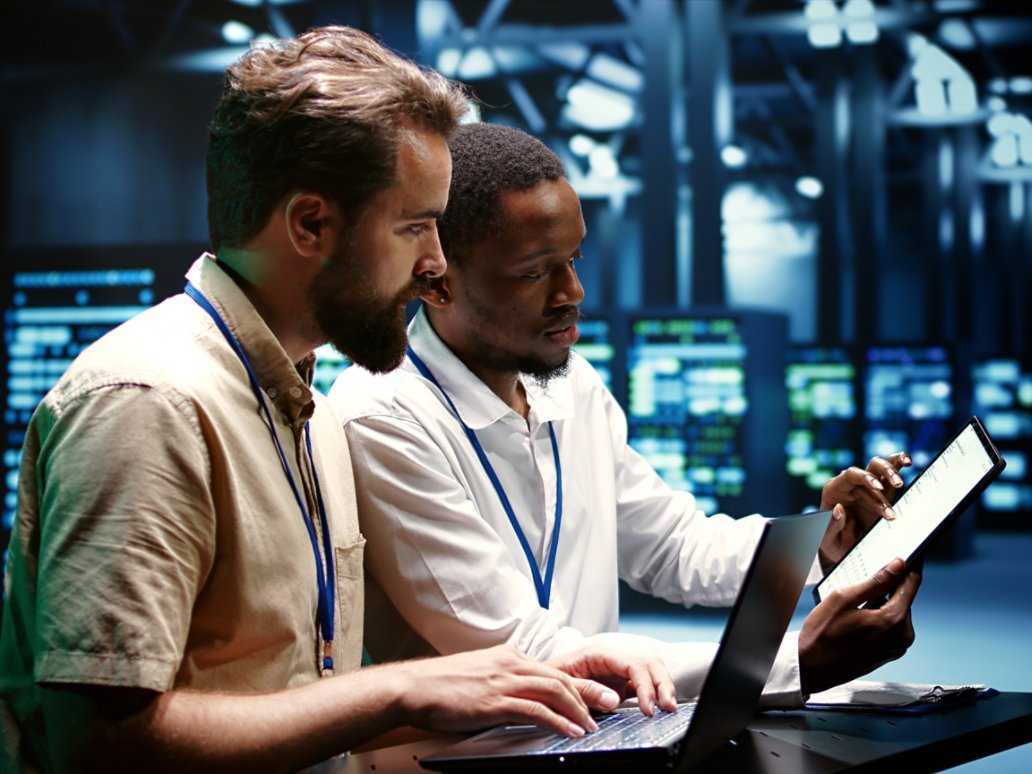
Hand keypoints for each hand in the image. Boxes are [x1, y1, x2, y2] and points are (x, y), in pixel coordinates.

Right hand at [396, 644, 610, 737]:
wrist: (413, 687)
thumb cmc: (441, 686)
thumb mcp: (479, 677)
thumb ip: (503, 684)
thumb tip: (521, 700)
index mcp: (508, 657)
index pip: (552, 669)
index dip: (578, 683)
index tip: (596, 695)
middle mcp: (509, 664)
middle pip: (560, 677)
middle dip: (589, 693)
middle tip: (610, 705)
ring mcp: (502, 682)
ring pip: (553, 690)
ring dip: (578, 708)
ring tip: (594, 723)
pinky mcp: (494, 702)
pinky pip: (534, 710)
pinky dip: (557, 721)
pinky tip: (569, 731)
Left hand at [548, 645, 677, 715]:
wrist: (542, 677)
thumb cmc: (550, 676)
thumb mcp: (562, 682)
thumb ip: (585, 690)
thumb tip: (613, 700)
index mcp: (599, 652)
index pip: (631, 663)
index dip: (644, 685)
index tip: (647, 708)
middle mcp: (613, 655)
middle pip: (646, 662)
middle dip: (661, 684)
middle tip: (668, 708)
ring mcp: (619, 666)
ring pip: (650, 669)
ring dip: (662, 686)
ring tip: (669, 707)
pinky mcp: (621, 679)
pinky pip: (644, 681)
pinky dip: (654, 692)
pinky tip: (659, 705)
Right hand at [798, 558, 921, 694]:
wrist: (812, 668)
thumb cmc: (822, 635)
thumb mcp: (843, 599)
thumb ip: (875, 581)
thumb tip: (897, 566)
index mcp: (894, 620)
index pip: (911, 584)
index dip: (908, 568)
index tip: (905, 558)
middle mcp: (902, 636)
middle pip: (903, 599)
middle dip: (888, 588)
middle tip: (862, 586)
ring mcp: (897, 647)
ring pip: (896, 613)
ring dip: (881, 604)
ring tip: (854, 608)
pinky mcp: (890, 654)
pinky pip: (891, 628)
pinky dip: (879, 619)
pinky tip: (857, 621)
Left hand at [818, 452, 911, 570]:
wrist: (846, 549)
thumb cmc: (834, 543)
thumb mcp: (829, 540)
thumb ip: (832, 526)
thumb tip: (838, 509)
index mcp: (834, 491)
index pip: (849, 475)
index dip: (865, 478)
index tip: (878, 487)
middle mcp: (850, 485)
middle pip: (868, 468)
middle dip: (884, 473)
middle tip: (897, 484)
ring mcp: (867, 487)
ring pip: (880, 467)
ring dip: (893, 471)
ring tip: (900, 483)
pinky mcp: (881, 492)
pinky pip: (889, 474)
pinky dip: (898, 464)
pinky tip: (907, 462)